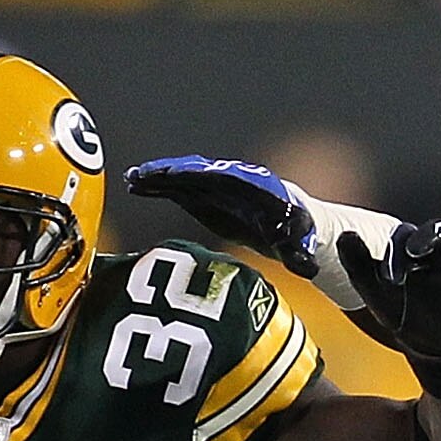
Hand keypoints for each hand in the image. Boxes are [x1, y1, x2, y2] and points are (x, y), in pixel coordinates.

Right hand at [122, 156, 318, 277]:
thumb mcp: (302, 248)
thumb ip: (300, 254)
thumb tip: (306, 267)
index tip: (186, 175)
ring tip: (134, 178)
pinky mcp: (204, 195)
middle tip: (150, 173)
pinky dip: (158, 185)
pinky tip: (135, 185)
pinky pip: (178, 187)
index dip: (208, 177)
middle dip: (177, 172)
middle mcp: (234, 181)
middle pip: (202, 173)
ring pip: (185, 177)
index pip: (231, 179)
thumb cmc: (298, 237)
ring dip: (160, 176)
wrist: (291, 226)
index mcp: (259, 190)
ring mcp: (217, 185)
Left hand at [339, 220, 440, 365]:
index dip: (396, 252)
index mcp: (408, 250)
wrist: (427, 344)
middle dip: (426, 240)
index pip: (403, 239)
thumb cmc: (398, 312)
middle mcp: (433, 252)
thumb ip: (358, 265)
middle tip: (415, 253)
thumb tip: (345, 235)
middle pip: (434, 234)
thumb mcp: (373, 291)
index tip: (390, 279)